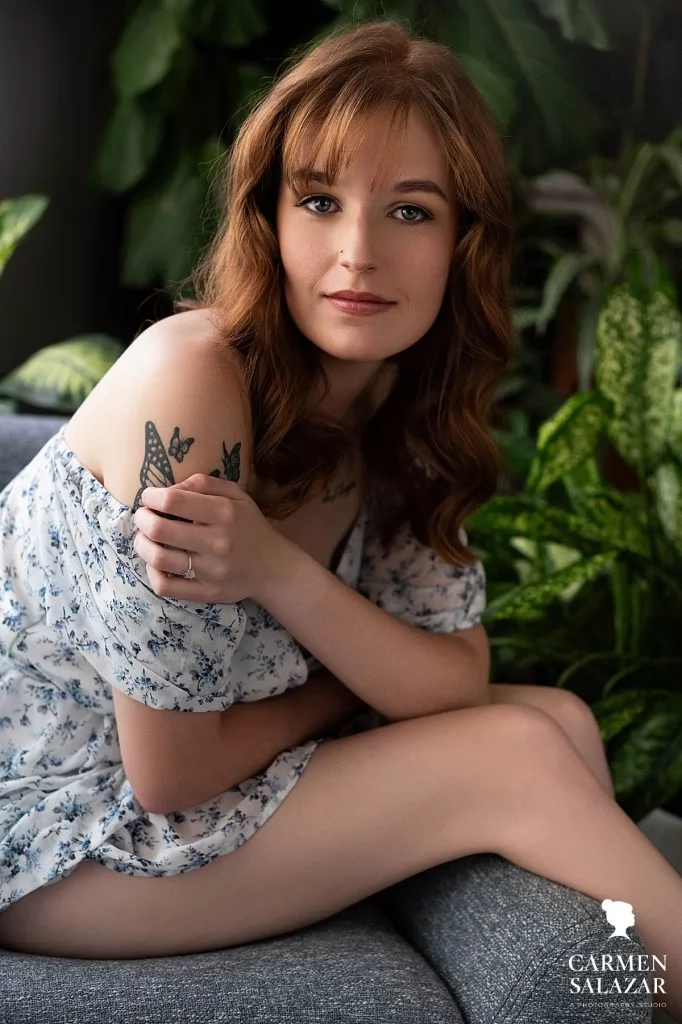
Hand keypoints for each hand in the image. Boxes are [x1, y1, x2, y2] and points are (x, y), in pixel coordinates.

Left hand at [132, 473, 288, 603]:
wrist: (273, 568)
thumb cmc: (249, 526)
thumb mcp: (236, 495)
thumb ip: (203, 484)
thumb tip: (168, 489)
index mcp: (225, 513)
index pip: (173, 501)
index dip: (152, 497)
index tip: (149, 497)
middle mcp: (218, 542)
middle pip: (159, 529)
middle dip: (141, 518)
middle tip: (143, 516)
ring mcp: (211, 571)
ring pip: (158, 558)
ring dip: (141, 544)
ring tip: (144, 537)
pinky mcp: (206, 592)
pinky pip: (165, 586)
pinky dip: (151, 573)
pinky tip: (155, 562)